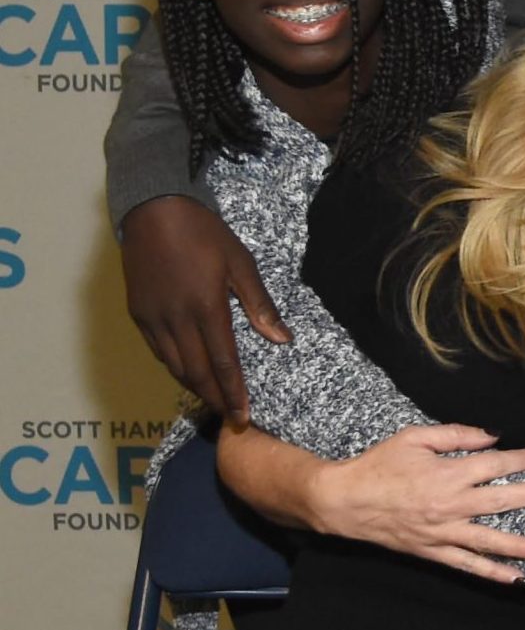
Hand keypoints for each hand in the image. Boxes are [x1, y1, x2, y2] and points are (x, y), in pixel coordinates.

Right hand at [120, 195, 288, 422]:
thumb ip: (259, 304)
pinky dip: (175, 366)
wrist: (153, 211)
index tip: (244, 416)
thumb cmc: (204, 233)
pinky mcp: (137, 314)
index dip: (234, 392)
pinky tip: (189, 370)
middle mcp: (176, 320)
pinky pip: (158, 351)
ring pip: (174, 366)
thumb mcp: (240, 263)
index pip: (223, 363)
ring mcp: (152, 318)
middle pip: (197, 372)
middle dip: (215, 398)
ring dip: (195, 386)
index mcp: (206, 308)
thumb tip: (283, 339)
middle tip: (231, 418)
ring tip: (213, 399)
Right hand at [305, 425, 524, 581]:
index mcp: (447, 474)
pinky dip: (493, 573)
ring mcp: (443, 533)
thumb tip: (493, 436)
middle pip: (503, 501)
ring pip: (490, 541)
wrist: (344, 501)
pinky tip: (517, 579)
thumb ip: (457, 435)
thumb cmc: (379, 464)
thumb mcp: (415, 437)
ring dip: (523, 544)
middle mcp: (450, 506)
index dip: (522, 459)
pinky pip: (468, 565)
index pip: (495, 465)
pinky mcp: (433, 552)